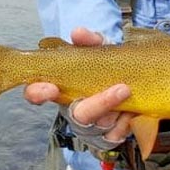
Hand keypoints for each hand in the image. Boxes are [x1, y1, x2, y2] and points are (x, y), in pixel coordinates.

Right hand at [23, 27, 133, 141]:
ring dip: (119, 110)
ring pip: (101, 126)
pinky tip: (133, 110)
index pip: (36, 94)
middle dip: (99, 103)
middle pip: (78, 115)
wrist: (131, 82)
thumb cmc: (104, 67)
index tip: (52, 88)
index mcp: (60, 90)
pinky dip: (127, 121)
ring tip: (132, 92)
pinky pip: (116, 135)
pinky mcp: (108, 136)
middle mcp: (73, 110)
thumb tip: (77, 33)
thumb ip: (88, 41)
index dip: (38, 93)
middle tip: (121, 89)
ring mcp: (90, 127)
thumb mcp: (98, 51)